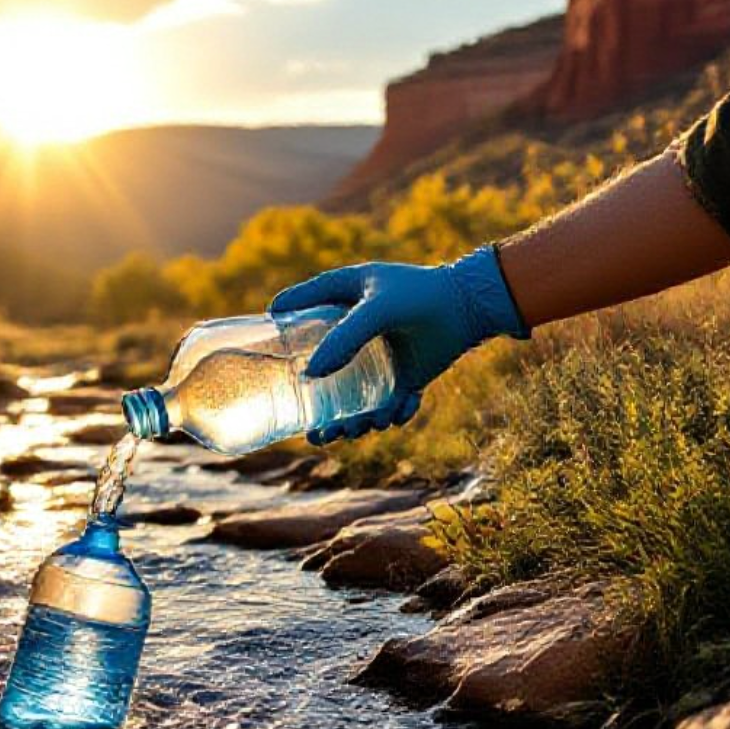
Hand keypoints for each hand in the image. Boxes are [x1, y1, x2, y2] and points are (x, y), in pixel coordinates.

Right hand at [268, 244, 529, 444]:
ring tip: (356, 430)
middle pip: (318, 371)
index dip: (272, 334)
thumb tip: (310, 375)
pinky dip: (392, 413)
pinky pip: (388, 403)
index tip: (258, 359)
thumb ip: (344, 339)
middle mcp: (350, 329)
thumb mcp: (376, 311)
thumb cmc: (420, 295)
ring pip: (353, 398)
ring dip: (354, 421)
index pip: (292, 312)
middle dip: (316, 410)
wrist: (471, 307)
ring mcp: (376, 355)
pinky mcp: (402, 374)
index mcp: (336, 299)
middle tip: (315, 432)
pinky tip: (399, 411)